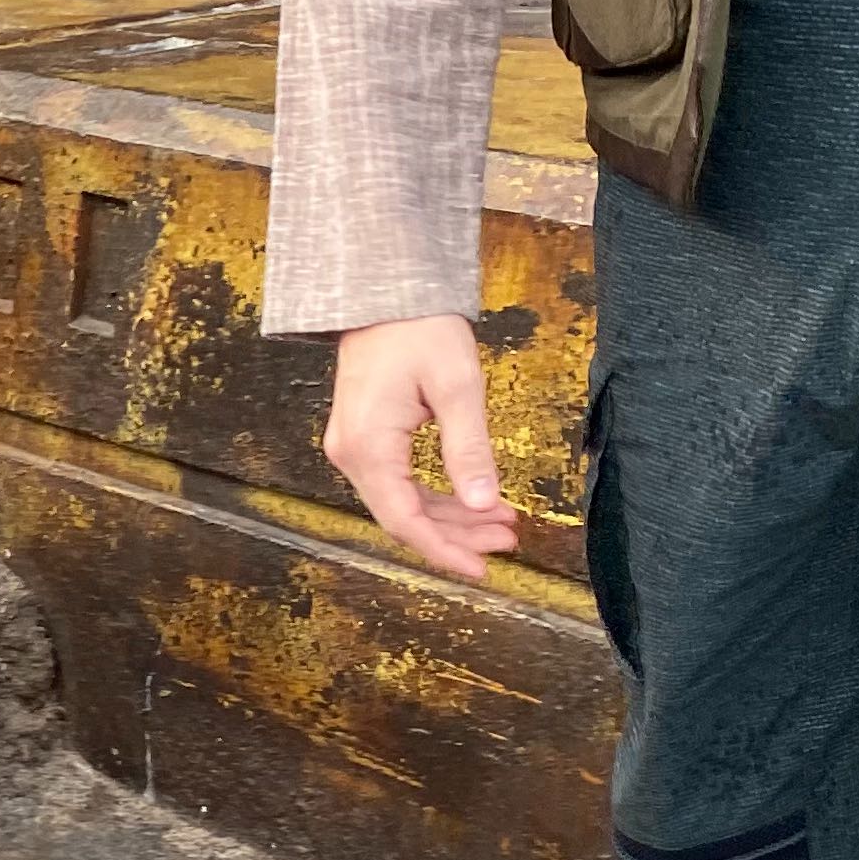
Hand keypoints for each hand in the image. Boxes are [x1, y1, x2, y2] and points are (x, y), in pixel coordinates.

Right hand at [322, 313, 516, 584]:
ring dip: (450, 517)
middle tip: (507, 540)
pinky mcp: (364, 438)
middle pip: (404, 516)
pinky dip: (436, 495)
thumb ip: (469, 449)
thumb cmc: (418, 328)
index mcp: (369, 447)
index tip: (481, 568)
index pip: (404, 519)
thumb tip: (484, 504)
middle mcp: (351, 455)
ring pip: (403, 502)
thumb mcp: (456, 386)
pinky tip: (471, 499)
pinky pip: (398, 482)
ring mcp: (353, 447)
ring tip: (500, 522)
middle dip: (457, 534)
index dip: (444, 550)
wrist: (383, 291)